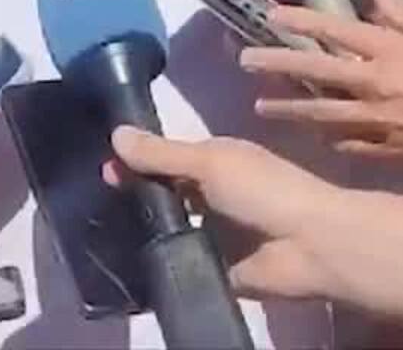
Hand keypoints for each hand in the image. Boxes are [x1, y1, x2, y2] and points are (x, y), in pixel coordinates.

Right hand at [108, 126, 342, 300]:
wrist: (309, 246)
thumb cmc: (264, 190)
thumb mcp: (210, 162)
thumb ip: (162, 154)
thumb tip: (114, 133)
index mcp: (219, 161)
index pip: (169, 157)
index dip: (137, 160)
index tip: (101, 168)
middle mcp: (215, 194)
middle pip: (166, 193)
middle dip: (134, 195)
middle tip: (93, 199)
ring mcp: (215, 234)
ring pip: (169, 229)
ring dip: (144, 230)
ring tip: (102, 233)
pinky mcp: (215, 269)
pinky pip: (180, 263)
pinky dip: (159, 262)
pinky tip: (126, 265)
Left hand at [242, 0, 402, 179]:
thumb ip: (389, 0)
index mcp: (394, 51)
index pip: (335, 31)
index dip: (299, 22)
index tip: (269, 16)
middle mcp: (380, 86)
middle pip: (317, 74)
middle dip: (277, 66)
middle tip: (245, 61)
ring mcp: (381, 124)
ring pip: (322, 116)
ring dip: (289, 110)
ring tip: (261, 106)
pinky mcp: (388, 154)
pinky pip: (347, 146)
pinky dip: (325, 139)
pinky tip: (310, 136)